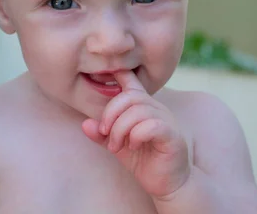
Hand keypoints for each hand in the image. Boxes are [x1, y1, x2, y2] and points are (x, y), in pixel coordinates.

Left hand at [81, 71, 191, 199]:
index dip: (118, 73)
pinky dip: (136, 136)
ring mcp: (167, 120)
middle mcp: (156, 108)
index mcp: (143, 106)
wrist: (167, 184)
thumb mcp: (118, 146)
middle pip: (129, 96)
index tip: (102, 78)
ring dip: (120, 129)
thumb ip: (103, 135)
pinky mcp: (172, 136)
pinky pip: (151, 125)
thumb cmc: (144, 161)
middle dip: (110, 114)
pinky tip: (134, 147)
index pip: (132, 81)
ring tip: (116, 146)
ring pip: (138, 111)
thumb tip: (85, 124)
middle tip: (105, 134)